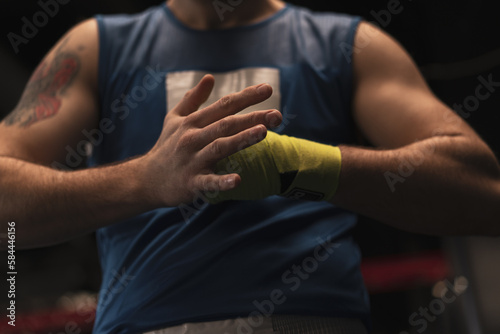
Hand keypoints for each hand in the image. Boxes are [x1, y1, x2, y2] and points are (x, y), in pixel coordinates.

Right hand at [140, 74, 282, 206]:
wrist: (147, 179)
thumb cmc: (166, 147)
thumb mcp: (174, 119)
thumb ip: (194, 99)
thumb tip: (210, 77)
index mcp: (192, 122)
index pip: (224, 105)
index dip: (246, 97)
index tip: (268, 89)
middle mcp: (193, 138)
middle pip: (226, 124)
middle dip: (253, 118)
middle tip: (278, 115)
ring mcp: (192, 160)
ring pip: (220, 147)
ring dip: (242, 140)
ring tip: (264, 133)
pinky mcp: (191, 182)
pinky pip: (208, 182)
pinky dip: (222, 182)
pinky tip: (238, 180)